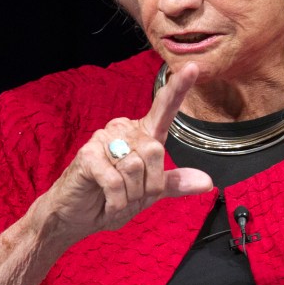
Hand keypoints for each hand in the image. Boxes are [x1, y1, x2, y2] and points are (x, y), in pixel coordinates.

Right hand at [44, 62, 212, 238]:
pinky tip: (107, 203)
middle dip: (147, 186)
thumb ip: (173, 183)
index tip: (194, 68)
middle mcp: (123, 131)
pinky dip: (116, 201)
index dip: (178, 89)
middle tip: (130, 196)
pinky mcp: (87, 155)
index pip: (163, 110)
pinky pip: (115, 180)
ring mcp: (103, 139)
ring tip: (116, 199)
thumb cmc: (110, 199)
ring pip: (135, 166)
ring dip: (131, 195)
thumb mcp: (147, 193)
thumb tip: (207, 182)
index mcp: (141, 135)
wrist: (75, 216)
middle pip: (154, 151)